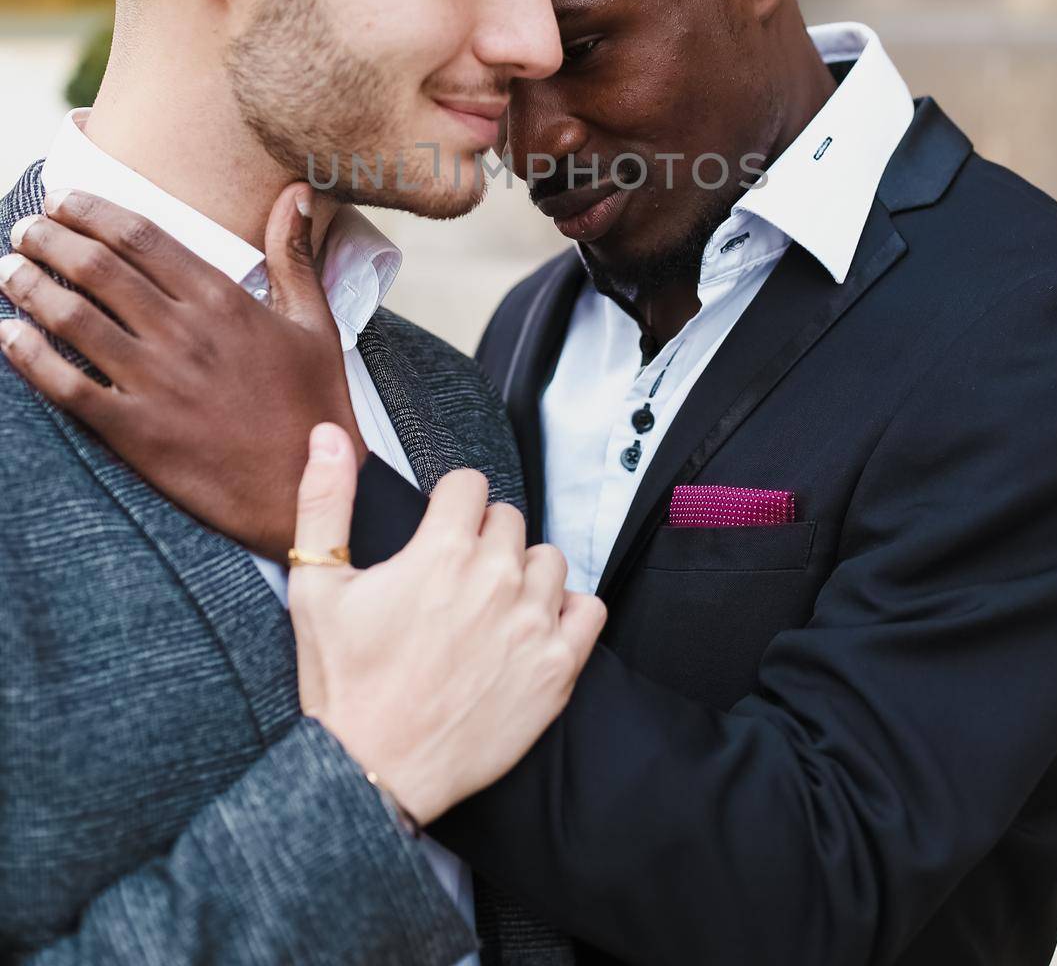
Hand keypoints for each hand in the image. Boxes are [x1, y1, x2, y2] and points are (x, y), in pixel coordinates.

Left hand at [0, 185, 360, 559]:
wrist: (304, 488)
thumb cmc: (312, 405)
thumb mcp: (315, 323)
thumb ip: (293, 255)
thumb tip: (296, 192)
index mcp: (222, 300)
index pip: (141, 238)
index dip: (92, 212)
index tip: (64, 200)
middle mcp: (183, 333)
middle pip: (97, 268)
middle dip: (50, 239)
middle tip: (27, 228)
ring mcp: (155, 383)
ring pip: (73, 319)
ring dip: (30, 286)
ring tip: (8, 270)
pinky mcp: (135, 431)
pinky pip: (67, 387)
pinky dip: (29, 357)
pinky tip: (8, 335)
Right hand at [291, 423, 606, 823]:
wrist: (372, 774)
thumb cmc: (342, 683)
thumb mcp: (315, 586)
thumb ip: (324, 500)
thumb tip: (327, 435)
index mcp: (441, 551)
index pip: (470, 485)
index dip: (450, 505)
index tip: (438, 532)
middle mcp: (495, 579)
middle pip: (509, 520)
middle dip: (482, 540)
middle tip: (453, 581)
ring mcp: (532, 624)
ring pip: (548, 560)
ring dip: (523, 574)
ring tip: (489, 607)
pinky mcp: (557, 669)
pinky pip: (587, 609)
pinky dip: (566, 613)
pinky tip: (530, 630)